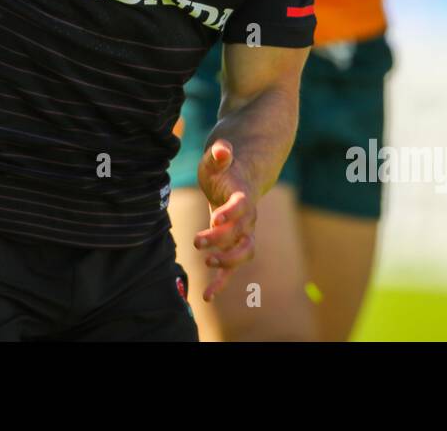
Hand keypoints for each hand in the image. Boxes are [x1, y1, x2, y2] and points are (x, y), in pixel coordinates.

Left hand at [194, 139, 257, 301]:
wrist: (240, 177)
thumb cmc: (225, 168)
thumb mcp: (218, 158)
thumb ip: (220, 154)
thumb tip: (222, 150)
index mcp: (243, 196)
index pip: (242, 206)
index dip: (231, 213)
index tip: (215, 218)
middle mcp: (248, 218)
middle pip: (241, 233)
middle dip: (221, 240)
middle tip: (198, 241)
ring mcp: (243, 233)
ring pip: (243, 253)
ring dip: (227, 262)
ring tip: (207, 265)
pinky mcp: (233, 244)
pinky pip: (231, 267)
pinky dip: (221, 282)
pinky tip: (207, 296)